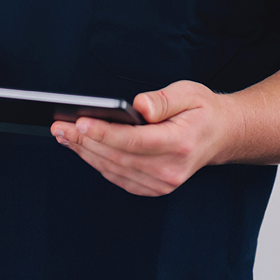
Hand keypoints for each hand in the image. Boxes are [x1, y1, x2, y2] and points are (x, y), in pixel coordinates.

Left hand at [50, 80, 238, 196]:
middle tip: (59, 127)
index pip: (135, 141)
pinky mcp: (154, 187)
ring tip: (63, 135)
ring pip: (114, 169)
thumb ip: (163, 99)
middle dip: (85, 141)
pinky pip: (118, 177)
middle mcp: (171, 169)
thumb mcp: (189, 92)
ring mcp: (163, 182)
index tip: (80, 123)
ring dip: (85, 152)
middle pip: (119, 156)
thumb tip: (139, 106)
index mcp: (181, 143)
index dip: (105, 133)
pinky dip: (97, 163)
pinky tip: (82, 148)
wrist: (220, 135)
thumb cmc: (202, 110)